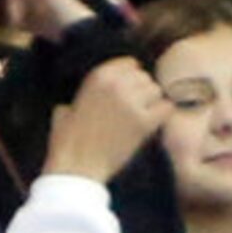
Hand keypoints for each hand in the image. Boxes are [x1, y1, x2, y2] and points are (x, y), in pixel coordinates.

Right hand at [44, 55, 171, 183]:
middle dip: (142, 91)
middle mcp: (117, 85)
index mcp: (98, 77)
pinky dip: (163, 115)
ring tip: (143, 117)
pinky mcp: (144, 123)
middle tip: (136, 108)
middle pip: (144, 77)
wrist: (77, 168)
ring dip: (152, 103)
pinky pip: (166, 108)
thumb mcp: (65, 110)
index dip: (131, 77)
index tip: (130, 90)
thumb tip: (74, 103)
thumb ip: (79, 98)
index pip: (129, 63)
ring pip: (156, 91)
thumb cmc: (67, 144)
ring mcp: (131, 103)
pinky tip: (154, 124)